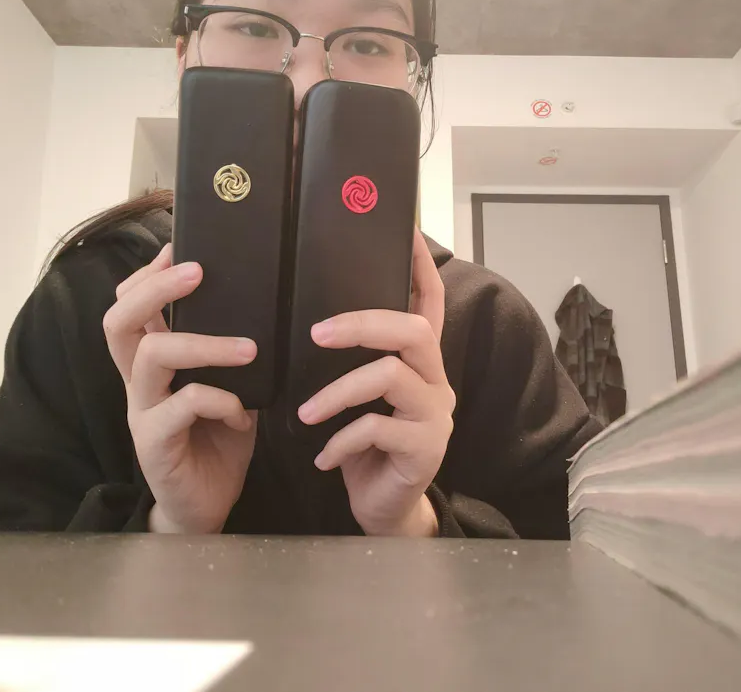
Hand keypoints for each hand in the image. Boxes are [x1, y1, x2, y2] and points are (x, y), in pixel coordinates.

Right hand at [102, 243, 257, 534]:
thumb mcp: (230, 389)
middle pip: (119, 320)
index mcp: (152, 364)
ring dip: (203, 343)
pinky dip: (222, 401)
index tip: (180, 246)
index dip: (149, 274)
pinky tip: (244, 416)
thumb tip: (266, 309)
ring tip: (247, 348)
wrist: (206, 508)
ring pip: (151, 357)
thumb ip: (231, 355)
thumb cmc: (218, 443)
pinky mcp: (154, 444)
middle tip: (196, 271)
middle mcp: (138, 383)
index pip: (131, 306)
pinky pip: (183, 406)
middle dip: (155, 287)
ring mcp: (142, 412)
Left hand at [299, 230, 453, 536]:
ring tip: (303, 414)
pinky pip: (379, 429)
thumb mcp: (356, 399)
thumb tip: (308, 322)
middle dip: (361, 324)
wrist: (384, 510)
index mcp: (419, 362)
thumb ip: (349, 363)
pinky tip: (321, 457)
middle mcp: (436, 381)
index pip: (429, 303)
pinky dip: (341, 440)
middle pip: (411, 330)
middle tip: (316, 334)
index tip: (403, 229)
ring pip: (390, 376)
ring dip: (337, 392)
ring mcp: (436, 415)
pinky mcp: (426, 449)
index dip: (419, 266)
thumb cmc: (365, 447)